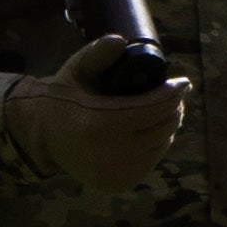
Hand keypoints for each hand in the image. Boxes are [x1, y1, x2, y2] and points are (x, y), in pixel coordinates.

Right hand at [7, 61, 188, 198]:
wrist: (43, 137)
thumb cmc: (64, 97)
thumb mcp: (75, 70)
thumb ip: (96, 53)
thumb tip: (121, 42)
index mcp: (97, 123)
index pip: (152, 108)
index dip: (173, 93)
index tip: (183, 81)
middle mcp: (107, 153)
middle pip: (162, 127)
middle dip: (174, 107)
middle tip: (176, 93)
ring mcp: (114, 173)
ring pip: (161, 144)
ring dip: (168, 125)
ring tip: (166, 109)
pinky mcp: (118, 184)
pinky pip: (151, 160)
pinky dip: (157, 143)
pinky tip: (154, 130)